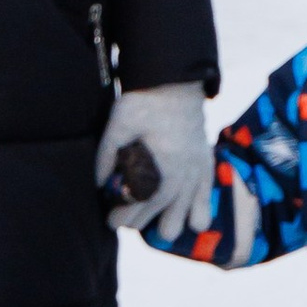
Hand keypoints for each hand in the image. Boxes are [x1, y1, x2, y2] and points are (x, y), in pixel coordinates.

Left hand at [96, 84, 215, 237]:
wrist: (175, 81)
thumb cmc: (145, 102)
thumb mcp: (119, 124)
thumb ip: (108, 155)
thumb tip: (101, 185)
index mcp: (165, 165)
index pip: (144, 203)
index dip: (126, 216)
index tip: (111, 222)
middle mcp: (186, 172)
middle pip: (165, 213)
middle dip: (141, 221)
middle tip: (123, 220)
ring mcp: (199, 169)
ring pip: (190, 214)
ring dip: (172, 222)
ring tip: (157, 226)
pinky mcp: (206, 162)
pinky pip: (206, 197)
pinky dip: (197, 211)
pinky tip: (187, 218)